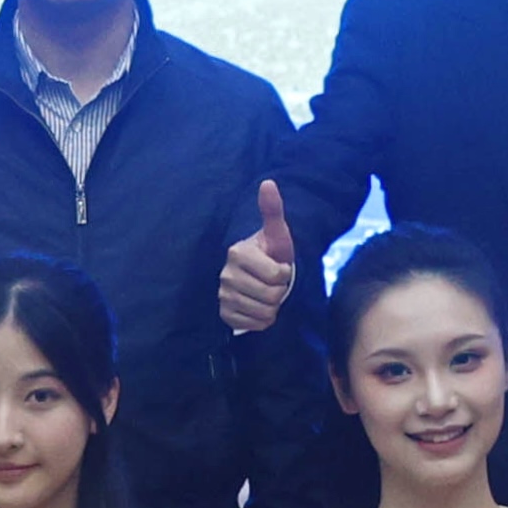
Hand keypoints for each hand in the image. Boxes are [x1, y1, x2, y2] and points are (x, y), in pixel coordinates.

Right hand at [214, 180, 300, 337]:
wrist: (261, 275)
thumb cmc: (272, 252)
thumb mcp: (277, 233)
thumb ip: (273, 210)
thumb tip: (268, 182)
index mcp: (237, 252)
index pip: (276, 276)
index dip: (285, 274)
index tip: (280, 266)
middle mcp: (225, 274)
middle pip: (270, 296)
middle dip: (280, 292)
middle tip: (275, 283)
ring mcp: (223, 295)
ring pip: (263, 312)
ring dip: (273, 307)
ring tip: (268, 294)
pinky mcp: (224, 313)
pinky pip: (251, 324)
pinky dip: (262, 320)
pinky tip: (260, 307)